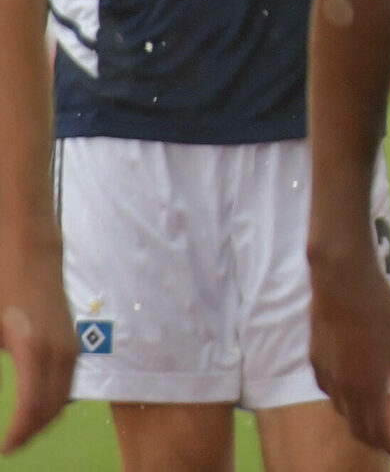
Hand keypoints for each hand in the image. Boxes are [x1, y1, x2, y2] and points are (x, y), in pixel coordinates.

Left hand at [0, 231, 71, 452]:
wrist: (32, 251)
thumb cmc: (2, 283)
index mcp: (34, 349)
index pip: (32, 406)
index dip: (19, 433)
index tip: (5, 450)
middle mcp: (59, 352)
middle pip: (52, 407)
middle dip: (32, 432)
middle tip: (9, 447)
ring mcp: (70, 346)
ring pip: (63, 397)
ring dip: (43, 419)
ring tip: (20, 432)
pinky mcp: (72, 341)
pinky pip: (67, 383)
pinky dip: (53, 402)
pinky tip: (35, 405)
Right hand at [307, 234, 389, 461]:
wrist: (342, 283)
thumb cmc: (381, 310)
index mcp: (368, 387)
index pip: (377, 431)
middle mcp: (343, 388)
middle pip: (357, 428)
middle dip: (376, 439)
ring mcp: (325, 376)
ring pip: (343, 411)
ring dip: (361, 418)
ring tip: (382, 408)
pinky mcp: (315, 362)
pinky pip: (332, 392)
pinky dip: (348, 399)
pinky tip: (359, 385)